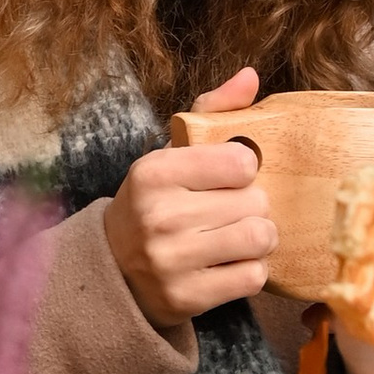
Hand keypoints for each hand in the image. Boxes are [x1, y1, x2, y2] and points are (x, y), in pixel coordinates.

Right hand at [101, 68, 276, 328]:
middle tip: (231, 211)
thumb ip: (212, 112)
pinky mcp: (186, 298)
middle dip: (252, 206)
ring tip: (238, 236)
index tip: (230, 177)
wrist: (113, 270)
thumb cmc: (154, 203)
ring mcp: (170, 261)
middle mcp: (158, 216)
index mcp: (153, 171)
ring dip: (258, 238)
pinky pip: (253, 277)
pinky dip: (250, 271)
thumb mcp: (171, 155)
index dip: (245, 169)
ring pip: (260, 238)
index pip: (241, 161)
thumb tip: (250, 76)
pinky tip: (229, 264)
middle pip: (256, 202)